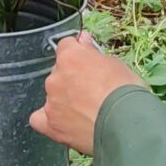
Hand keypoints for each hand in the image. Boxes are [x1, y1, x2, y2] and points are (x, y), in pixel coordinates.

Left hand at [29, 34, 145, 157]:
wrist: (125, 125)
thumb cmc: (126, 92)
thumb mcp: (116, 64)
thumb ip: (93, 53)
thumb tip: (83, 40)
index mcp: (70, 57)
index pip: (66, 46)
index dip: (78, 54)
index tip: (88, 61)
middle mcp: (55, 77)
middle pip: (58, 73)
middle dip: (72, 79)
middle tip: (93, 91)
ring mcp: (51, 101)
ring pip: (52, 95)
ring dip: (64, 99)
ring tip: (86, 112)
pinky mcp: (51, 124)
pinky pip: (39, 119)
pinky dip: (48, 120)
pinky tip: (63, 122)